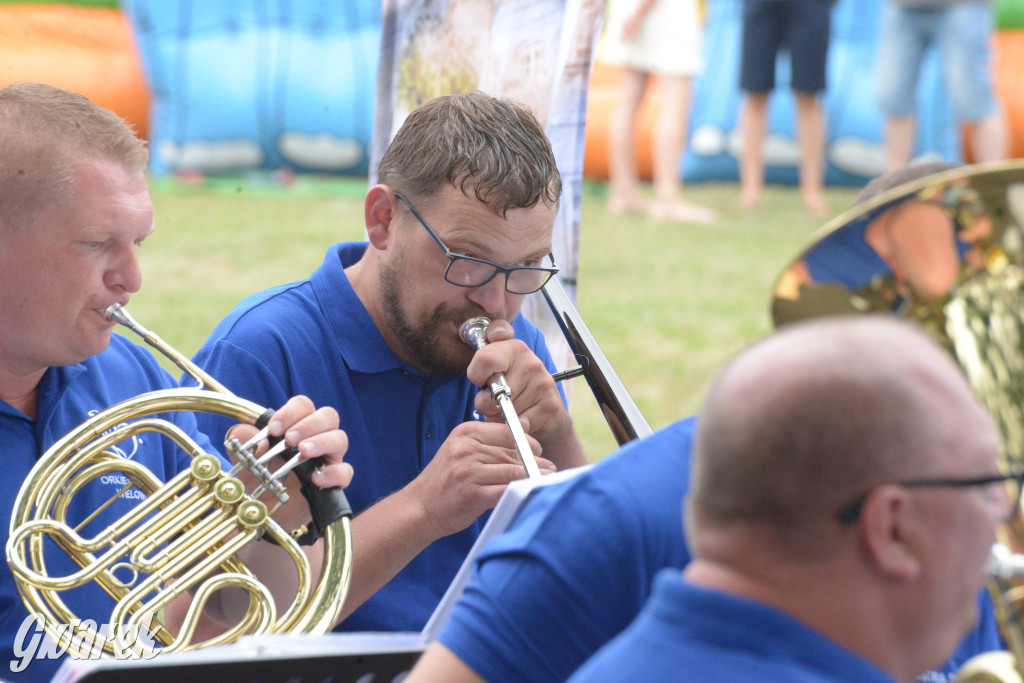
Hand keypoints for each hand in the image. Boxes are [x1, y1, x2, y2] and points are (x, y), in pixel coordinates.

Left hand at [231, 395, 352, 489]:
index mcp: (297, 426)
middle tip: (290, 438)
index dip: (291, 412)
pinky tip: (316, 478)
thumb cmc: (258, 479)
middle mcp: (316, 438)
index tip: (274, 428)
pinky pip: (345, 472)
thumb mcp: (245, 460)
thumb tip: (245, 432)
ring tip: (303, 451)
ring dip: (321, 441)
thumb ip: (243, 443)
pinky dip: (333, 473)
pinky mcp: (334, 482)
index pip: (304, 405)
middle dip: (309, 424)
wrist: (263, 512)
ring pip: (340, 439)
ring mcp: (328, 459)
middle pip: (328, 416)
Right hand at [407, 420, 552, 538]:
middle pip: (512, 452)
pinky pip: (506, 490)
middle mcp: (467, 449)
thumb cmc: (444, 481)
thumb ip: (488, 442)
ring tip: (547, 478)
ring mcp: (469, 472)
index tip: (539, 449)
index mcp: (465, 433)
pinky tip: (532, 492)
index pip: (506, 430)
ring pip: (513, 471)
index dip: (527, 440)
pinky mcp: (473, 494)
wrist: (419, 508)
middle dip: (535, 460)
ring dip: (535, 475)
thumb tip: (524, 430)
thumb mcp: (460, 451)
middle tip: (550, 467)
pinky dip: (523, 491)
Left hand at [466, 319, 574, 448]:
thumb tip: (489, 373)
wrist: (547, 415)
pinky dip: (514, 426)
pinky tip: (521, 419)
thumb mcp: (494, 373)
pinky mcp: (550, 404)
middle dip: (487, 402)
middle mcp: (530, 360)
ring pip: (505, 408)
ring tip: (511, 410)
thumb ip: (484, 364)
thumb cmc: (512, 392)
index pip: (485, 358)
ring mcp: (542, 381)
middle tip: (496, 400)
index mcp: (513, 347)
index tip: (481, 379)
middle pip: (492, 389)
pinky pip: (517, 422)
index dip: (476, 373)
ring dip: (501, 416)